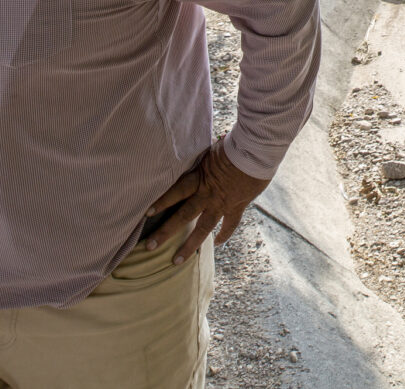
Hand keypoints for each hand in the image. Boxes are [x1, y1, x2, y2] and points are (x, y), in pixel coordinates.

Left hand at [142, 137, 269, 265]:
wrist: (257, 151)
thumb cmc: (235, 144)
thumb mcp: (212, 149)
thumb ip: (202, 157)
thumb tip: (193, 151)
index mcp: (199, 177)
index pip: (176, 192)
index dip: (162, 202)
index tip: (147, 213)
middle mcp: (207, 194)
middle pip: (183, 215)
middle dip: (165, 232)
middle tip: (149, 246)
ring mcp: (221, 203)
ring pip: (202, 228)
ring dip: (189, 245)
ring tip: (176, 260)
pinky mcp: (237, 206)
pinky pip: (229, 225)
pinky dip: (224, 235)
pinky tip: (217, 244)